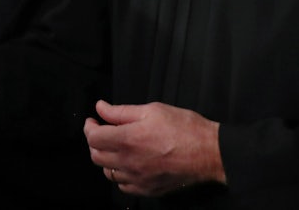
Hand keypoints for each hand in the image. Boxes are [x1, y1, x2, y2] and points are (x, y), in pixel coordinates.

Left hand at [83, 100, 224, 196]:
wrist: (209, 153)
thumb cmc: (183, 127)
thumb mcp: (152, 110)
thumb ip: (121, 112)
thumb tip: (100, 108)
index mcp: (128, 139)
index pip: (93, 138)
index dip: (89, 127)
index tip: (93, 120)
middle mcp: (129, 162)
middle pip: (96, 156)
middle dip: (95, 142)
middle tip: (102, 131)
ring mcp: (138, 179)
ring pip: (108, 173)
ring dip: (106, 159)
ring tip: (115, 147)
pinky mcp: (148, 190)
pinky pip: (123, 186)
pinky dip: (120, 175)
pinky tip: (127, 165)